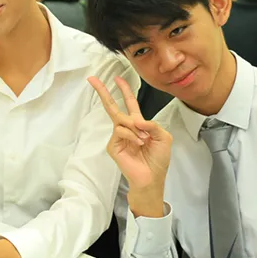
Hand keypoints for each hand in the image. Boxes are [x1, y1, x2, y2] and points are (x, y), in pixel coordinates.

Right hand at [88, 76, 172, 190]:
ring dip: (135, 128)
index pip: (129, 103)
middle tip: (92, 79)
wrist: (152, 178)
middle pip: (112, 106)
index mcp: (138, 124)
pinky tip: (138, 144)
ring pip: (121, 120)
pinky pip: (120, 131)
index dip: (125, 90)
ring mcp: (118, 137)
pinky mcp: (113, 146)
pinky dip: (131, 136)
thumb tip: (135, 119)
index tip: (117, 78)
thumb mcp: (163, 137)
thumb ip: (152, 124)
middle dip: (103, 92)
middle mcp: (126, 128)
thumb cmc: (158, 160)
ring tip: (144, 140)